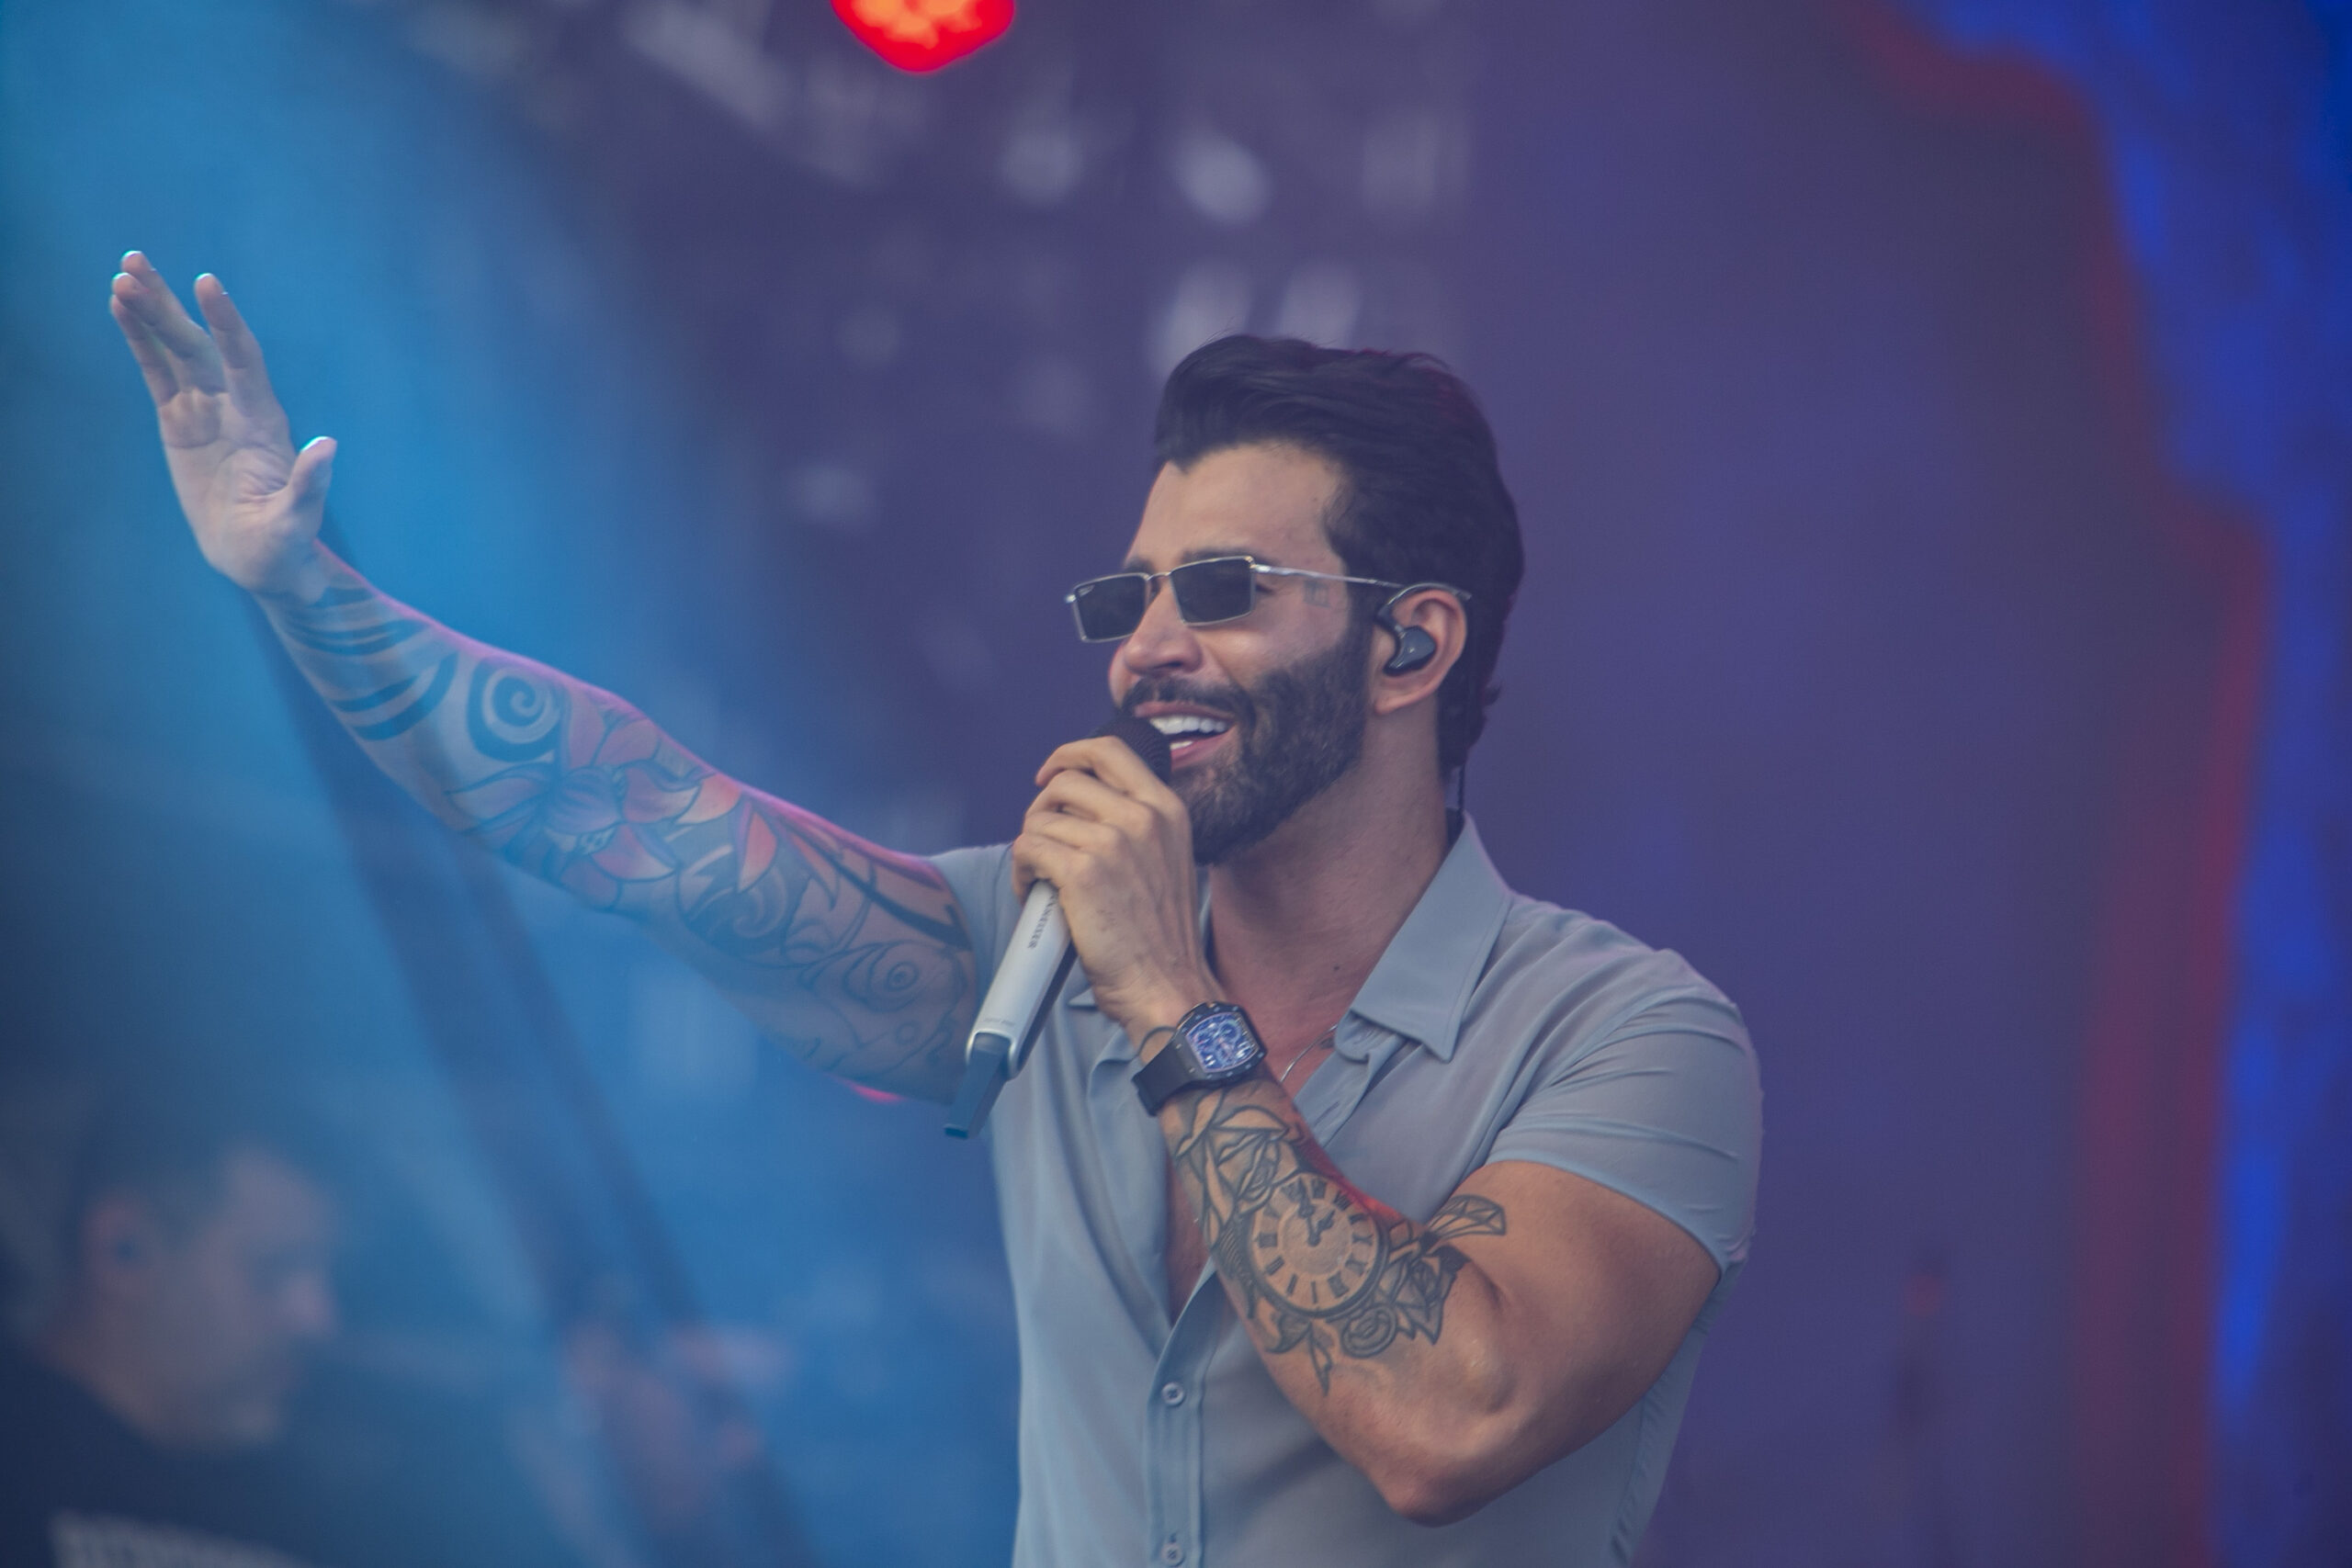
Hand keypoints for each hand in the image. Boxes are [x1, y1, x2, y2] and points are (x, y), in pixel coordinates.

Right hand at [109, 253, 333, 598]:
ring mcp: (206, 409)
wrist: (258, 558)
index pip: (244, 360)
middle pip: (200, 344)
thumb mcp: (296, 521)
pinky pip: (157, 373)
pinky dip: (140, 341)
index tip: (206, 284)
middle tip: (135, 263)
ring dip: (151, 312)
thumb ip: (309, 485)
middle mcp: (234, 404)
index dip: (226, 322)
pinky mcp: (179, 421)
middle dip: (170, 305)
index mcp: (263, 421)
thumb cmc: (282, 544)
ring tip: (123, 273)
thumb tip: (328, 446)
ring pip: (176, 350)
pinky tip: (121, 308)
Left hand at [1012, 736, 1216, 1045]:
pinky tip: (1034, 893)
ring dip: (1030, 847)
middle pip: (1066, 782)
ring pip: (1041, 818)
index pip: (1110, 751)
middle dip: (1042, 810)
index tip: (1051, 775)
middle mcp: (1143, 817)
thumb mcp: (1168, 860)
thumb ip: (1137, 827)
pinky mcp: (1082, 871)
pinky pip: (1027, 848)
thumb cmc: (1161, 937)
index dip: (1070, 755)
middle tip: (1042, 842)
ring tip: (1040, 878)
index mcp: (1167, 810)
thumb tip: (1080, 809)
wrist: (1167, 986)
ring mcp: (1112, 841)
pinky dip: (1022, 872)